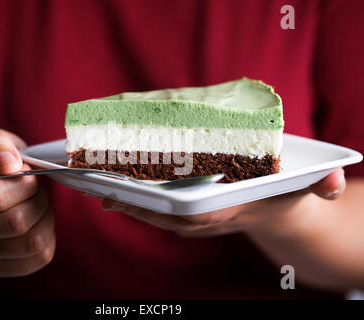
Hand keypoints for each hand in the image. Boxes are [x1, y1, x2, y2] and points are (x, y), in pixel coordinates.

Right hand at [0, 128, 54, 276]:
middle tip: (35, 189)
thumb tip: (10, 164)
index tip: (26, 174)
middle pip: (16, 223)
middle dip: (39, 200)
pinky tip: (37, 222)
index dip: (24, 184)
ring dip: (47, 218)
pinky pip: (40, 257)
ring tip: (37, 204)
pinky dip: (49, 237)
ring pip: (32, 243)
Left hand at [100, 169, 345, 236]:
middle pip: (159, 213)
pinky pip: (156, 210)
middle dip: (127, 201)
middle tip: (92, 183)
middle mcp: (203, 219)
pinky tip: (113, 190)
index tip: (120, 196)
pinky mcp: (188, 214)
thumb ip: (319, 184)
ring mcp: (193, 219)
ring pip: (153, 213)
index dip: (153, 206)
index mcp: (224, 211)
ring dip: (124, 200)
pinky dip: (133, 201)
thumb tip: (332, 182)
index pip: (185, 213)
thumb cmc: (284, 194)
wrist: (278, 212)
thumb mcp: (304, 188)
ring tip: (92, 184)